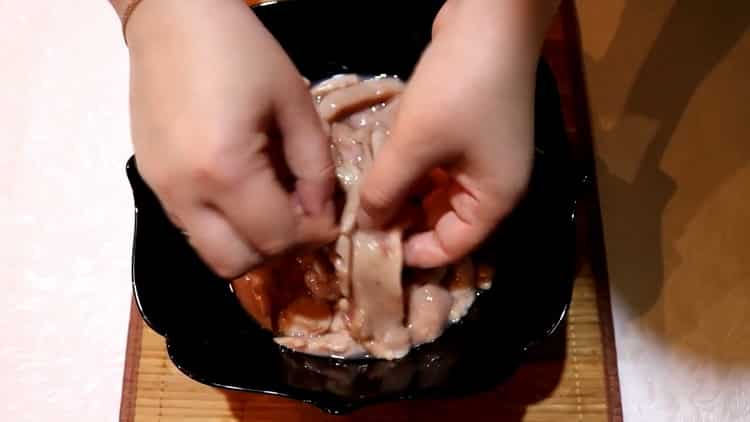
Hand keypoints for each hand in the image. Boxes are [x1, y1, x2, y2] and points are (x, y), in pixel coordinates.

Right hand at [126, 0, 335, 277]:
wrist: (171, 18)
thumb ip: (315, 167)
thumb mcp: (295, 103)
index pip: (278, 237)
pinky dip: (225, 228)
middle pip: (238, 263)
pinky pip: (192, 229)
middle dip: (279, 251)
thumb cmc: (241, 51)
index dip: (313, 236)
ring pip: (211, 255)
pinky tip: (245, 195)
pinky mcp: (151, 182)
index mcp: (226, 170)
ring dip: (250, 245)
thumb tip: (320, 213)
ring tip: (275, 209)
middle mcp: (186, 193)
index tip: (330, 218)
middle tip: (302, 220)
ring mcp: (161, 191)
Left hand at [359, 0, 557, 267]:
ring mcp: (481, 157)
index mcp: (494, 198)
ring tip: (362, 196)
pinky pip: (436, 166)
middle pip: (443, 221)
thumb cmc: (458, 89)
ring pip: (435, 192)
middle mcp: (492, 184)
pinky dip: (411, 170)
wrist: (491, 20)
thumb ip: (387, 189)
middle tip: (359, 222)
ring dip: (402, 194)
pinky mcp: (468, 133)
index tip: (371, 247)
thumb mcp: (416, 144)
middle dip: (403, 222)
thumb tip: (365, 223)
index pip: (452, 248)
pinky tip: (380, 166)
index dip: (412, 252)